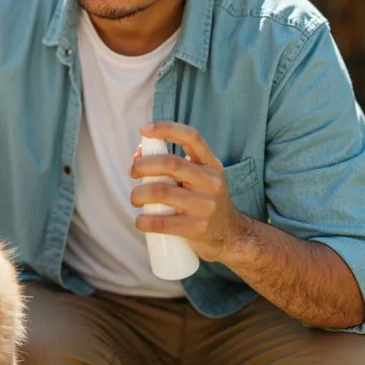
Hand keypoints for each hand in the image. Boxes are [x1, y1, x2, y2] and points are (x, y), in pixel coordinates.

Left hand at [129, 121, 244, 262]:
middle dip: (143, 165)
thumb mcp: (198, 179)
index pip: (191, 137)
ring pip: (161, 191)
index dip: (166, 128)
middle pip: (170, 163)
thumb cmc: (204, 201)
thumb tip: (139, 154)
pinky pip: (161, 222)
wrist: (231, 236)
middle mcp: (211, 182)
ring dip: (138, 194)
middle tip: (133, 172)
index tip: (143, 129)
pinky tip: (140, 220)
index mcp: (211, 165)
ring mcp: (205, 205)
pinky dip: (143, 220)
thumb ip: (172, 165)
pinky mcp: (197, 228)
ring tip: (135, 199)